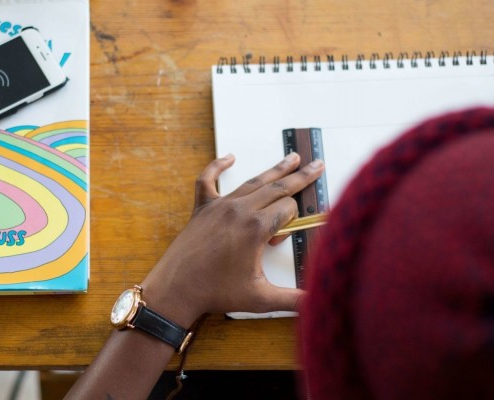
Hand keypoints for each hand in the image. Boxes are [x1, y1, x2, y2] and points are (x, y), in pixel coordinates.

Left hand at [140, 152, 324, 326]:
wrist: (176, 290)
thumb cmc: (216, 293)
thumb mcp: (260, 299)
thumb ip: (293, 300)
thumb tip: (317, 303)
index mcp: (256, 228)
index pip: (288, 210)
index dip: (292, 223)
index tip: (280, 240)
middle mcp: (240, 211)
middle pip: (278, 187)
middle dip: (301, 176)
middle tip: (317, 164)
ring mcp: (220, 206)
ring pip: (253, 182)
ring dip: (274, 169)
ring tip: (292, 158)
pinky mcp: (202, 208)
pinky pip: (208, 179)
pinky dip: (217, 166)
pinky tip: (229, 157)